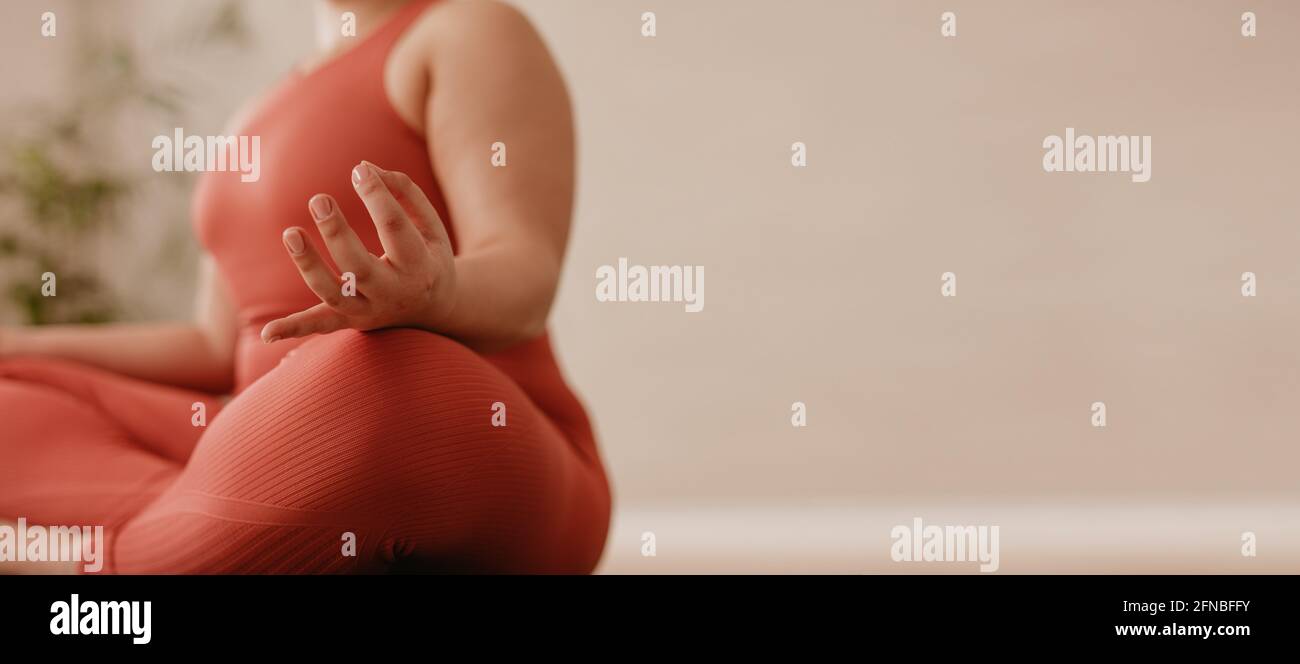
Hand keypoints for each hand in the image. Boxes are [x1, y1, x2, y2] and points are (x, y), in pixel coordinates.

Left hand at [260, 161, 455, 342]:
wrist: (435, 309)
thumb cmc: (427, 256)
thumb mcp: (430, 226)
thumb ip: (404, 192)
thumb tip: (363, 167)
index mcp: (420, 267)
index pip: (395, 227)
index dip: (376, 196)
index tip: (358, 171)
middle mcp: (394, 293)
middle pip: (360, 266)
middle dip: (337, 232)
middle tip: (319, 199)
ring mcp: (370, 311)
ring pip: (334, 294)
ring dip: (309, 265)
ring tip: (290, 233)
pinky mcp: (350, 321)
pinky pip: (320, 326)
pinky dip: (293, 330)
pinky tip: (267, 334)